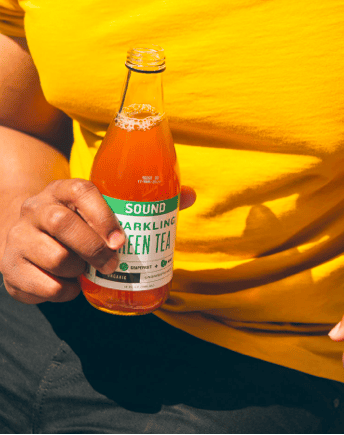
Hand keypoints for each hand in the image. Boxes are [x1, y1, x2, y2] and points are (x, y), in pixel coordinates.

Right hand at [1, 179, 195, 303]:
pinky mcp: (10, 267)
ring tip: (90, 272)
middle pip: (61, 222)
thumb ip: (146, 203)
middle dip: (93, 247)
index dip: (103, 215)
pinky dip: (61, 291)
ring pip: (51, 255)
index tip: (122, 239)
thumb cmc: (81, 222)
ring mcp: (19, 237)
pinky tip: (72, 286)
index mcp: (64, 190)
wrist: (29, 235)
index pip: (81, 190)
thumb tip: (188, 196)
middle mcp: (37, 208)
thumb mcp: (104, 207)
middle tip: (113, 262)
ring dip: (77, 269)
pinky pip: (38, 284)